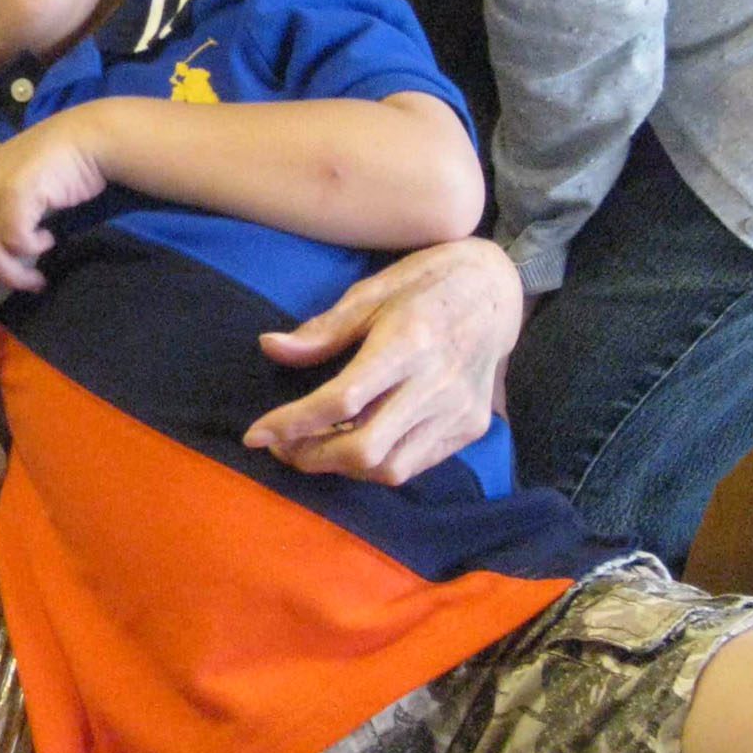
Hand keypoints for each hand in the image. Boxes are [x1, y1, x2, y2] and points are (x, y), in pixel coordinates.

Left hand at [241, 237, 520, 484]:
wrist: (496, 290)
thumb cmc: (425, 284)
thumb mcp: (370, 292)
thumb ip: (322, 330)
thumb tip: (270, 347)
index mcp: (408, 342)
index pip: (341, 399)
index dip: (292, 422)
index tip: (255, 435)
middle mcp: (438, 383)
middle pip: (365, 446)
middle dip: (311, 456)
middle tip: (280, 447)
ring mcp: (459, 411)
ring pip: (392, 468)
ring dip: (342, 467)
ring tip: (311, 449)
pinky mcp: (471, 427)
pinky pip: (417, 464)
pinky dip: (378, 464)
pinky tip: (352, 445)